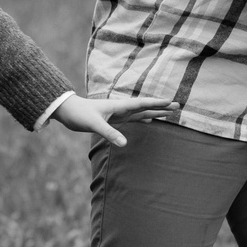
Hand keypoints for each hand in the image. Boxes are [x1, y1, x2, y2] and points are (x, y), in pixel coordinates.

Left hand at [50, 93, 176, 146]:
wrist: (67, 111)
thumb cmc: (79, 115)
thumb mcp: (94, 125)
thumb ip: (109, 133)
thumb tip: (124, 144)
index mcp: (118, 106)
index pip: (142, 104)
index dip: (157, 103)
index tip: (171, 102)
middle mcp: (121, 108)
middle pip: (145, 107)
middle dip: (162, 107)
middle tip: (178, 106)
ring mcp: (118, 114)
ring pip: (141, 112)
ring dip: (155, 112)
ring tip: (169, 112)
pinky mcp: (114, 119)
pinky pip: (133, 118)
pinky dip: (144, 118)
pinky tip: (149, 119)